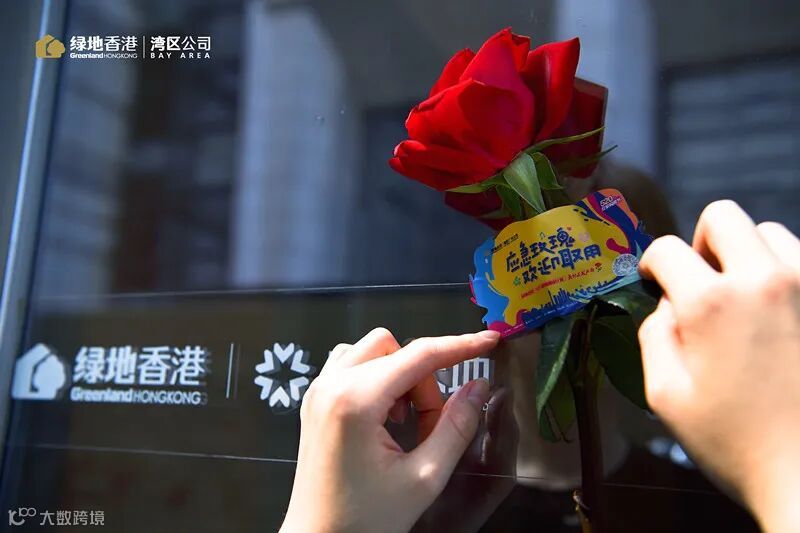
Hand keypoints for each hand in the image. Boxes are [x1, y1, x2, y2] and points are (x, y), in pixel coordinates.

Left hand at [280, 328, 499, 532]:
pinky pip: (351, 364)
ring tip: (404, 420)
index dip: (461, 346)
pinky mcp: (314, 400)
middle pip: (395, 348)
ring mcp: (318, 390)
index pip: (419, 354)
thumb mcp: (424, 478)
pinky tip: (384, 416)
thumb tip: (479, 387)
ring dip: (399, 374)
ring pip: (372, 351)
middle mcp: (331, 384)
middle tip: (431, 424)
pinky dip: (377, 378)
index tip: (490, 341)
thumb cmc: (366, 519)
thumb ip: (456, 427)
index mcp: (356, 400)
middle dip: (423, 378)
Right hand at [638, 200, 799, 531]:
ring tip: (747, 300)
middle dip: (702, 243)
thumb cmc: (734, 442)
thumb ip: (654, 336)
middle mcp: (764, 280)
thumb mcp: (665, 396)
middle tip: (702, 281)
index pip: (667, 249)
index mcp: (711, 303)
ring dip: (748, 257)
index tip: (656, 284)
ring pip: (771, 233)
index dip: (652, 265)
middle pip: (724, 217)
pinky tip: (780, 314)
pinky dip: (786, 274)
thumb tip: (667, 305)